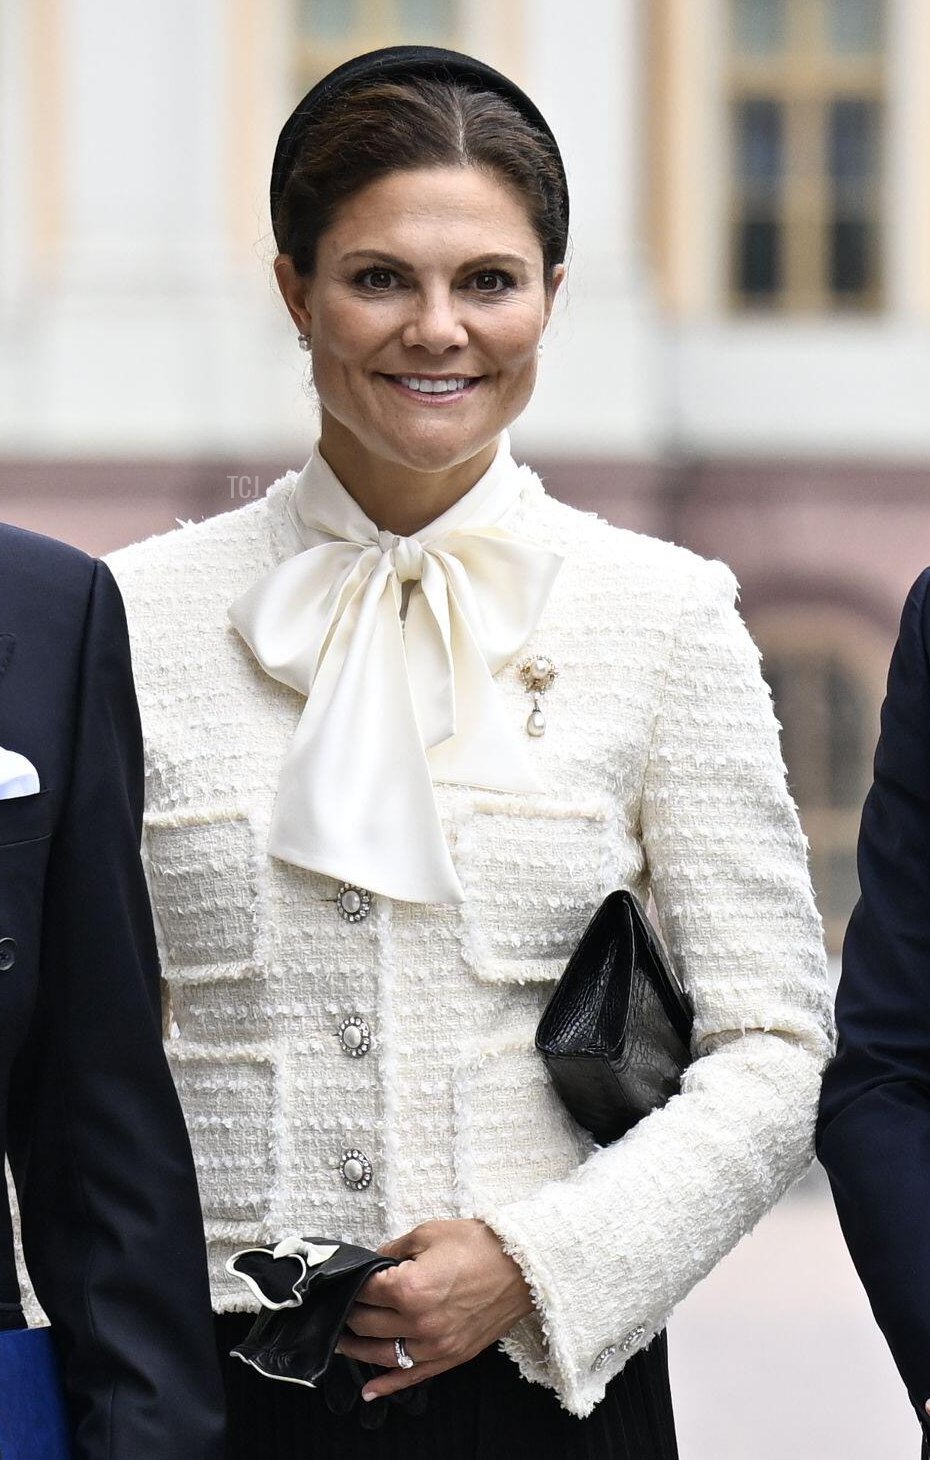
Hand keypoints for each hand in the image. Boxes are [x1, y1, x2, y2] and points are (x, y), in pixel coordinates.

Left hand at [336, 1218, 533, 1399]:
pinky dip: (387, 1385)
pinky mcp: (450, 1356)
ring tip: (343, 1341)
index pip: (365, 1291)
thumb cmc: (479, 1246)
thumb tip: (376, 1260)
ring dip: (357, 1349)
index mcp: (410, 1288)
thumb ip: (395, 1248)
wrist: (522, 1267)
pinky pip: (412, 1376)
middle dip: (350, 1313)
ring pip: (382, 1354)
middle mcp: (419, 1321)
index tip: (347, 1280)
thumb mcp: (430, 1233)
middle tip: (344, 1305)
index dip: (353, 1283)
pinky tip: (369, 1389)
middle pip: (367, 1323)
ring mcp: (435, 1344)